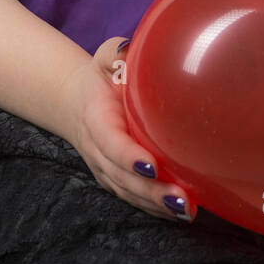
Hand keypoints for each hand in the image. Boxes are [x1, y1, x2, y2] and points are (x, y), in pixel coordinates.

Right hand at [57, 36, 195, 222]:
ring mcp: (106, 171)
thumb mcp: (102, 60)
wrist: (76, 104)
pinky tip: (180, 214)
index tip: (152, 165)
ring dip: (156, 205)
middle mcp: (99, 152)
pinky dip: (155, 209)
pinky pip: (135, 200)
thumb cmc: (100, 79)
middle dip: (151, 191)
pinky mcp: (117, 181)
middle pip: (123, 178)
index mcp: (96, 120)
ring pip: (130, 194)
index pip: (111, 143)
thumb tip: (128, 49)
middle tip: (181, 199)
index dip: (129, 157)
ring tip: (186, 210)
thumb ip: (112, 54)